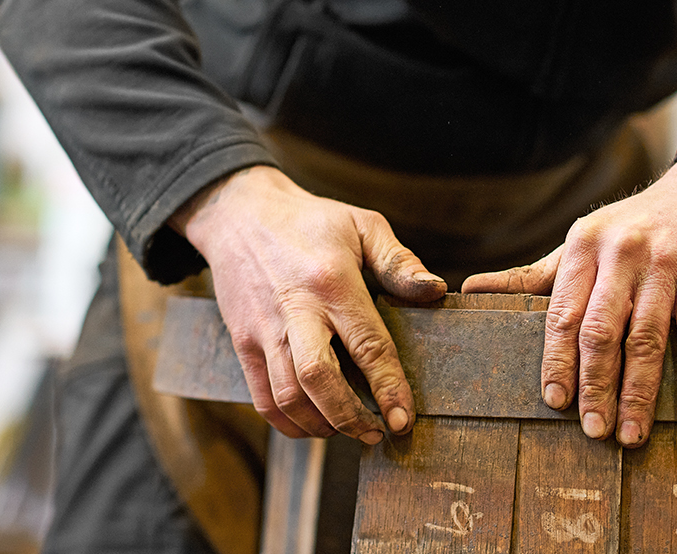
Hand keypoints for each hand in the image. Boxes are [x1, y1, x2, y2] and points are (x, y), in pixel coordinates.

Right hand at [171, 166, 446, 442]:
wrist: (239, 214)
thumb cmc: (310, 222)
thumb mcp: (362, 225)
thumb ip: (399, 262)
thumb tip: (436, 290)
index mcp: (331, 282)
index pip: (366, 345)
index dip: (388, 387)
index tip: (404, 420)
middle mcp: (294, 310)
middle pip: (318, 379)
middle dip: (350, 417)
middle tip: (377, 433)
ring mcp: (263, 331)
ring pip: (288, 396)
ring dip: (321, 425)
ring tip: (349, 430)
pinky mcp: (242, 344)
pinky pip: (263, 399)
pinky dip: (289, 423)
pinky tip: (315, 425)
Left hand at [461, 157, 676, 447]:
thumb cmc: (632, 228)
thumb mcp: (582, 243)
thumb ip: (531, 276)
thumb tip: (468, 289)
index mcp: (583, 247)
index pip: (563, 314)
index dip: (557, 361)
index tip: (556, 401)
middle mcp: (621, 253)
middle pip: (601, 331)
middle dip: (596, 386)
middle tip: (594, 430)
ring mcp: (664, 264)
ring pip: (647, 338)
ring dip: (640, 393)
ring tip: (633, 434)